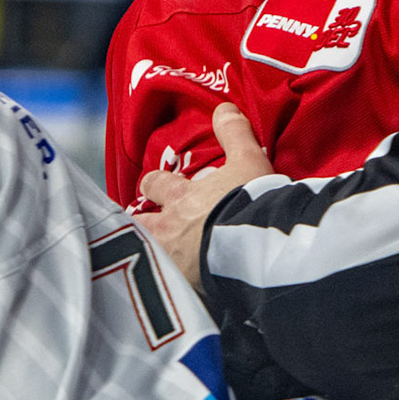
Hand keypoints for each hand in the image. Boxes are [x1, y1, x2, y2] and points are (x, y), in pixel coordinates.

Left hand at [135, 103, 273, 286]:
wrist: (257, 247)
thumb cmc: (250, 200)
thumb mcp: (248, 159)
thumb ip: (234, 133)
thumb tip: (223, 108)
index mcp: (181, 197)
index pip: (154, 186)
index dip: (154, 185)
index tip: (153, 187)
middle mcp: (170, 229)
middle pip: (141, 225)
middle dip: (141, 224)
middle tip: (143, 226)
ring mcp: (175, 262)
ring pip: (149, 256)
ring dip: (151, 255)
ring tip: (154, 261)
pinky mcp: (188, 289)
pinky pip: (173, 287)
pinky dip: (175, 286)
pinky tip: (182, 292)